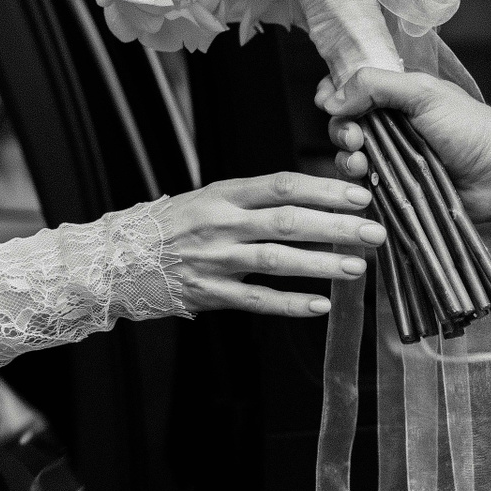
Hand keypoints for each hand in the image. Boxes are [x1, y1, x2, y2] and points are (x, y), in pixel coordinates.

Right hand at [156, 172, 386, 317]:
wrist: (117, 259)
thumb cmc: (174, 226)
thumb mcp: (210, 198)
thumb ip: (255, 199)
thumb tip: (317, 195)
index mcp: (223, 194)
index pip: (282, 185)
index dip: (324, 189)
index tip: (360, 195)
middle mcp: (220, 225)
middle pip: (287, 222)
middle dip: (336, 227)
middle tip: (374, 232)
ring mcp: (214, 261)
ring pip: (276, 261)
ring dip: (320, 264)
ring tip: (357, 267)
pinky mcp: (209, 294)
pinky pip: (256, 300)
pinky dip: (290, 304)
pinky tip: (320, 305)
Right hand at [315, 69, 490, 222]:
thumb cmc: (470, 128)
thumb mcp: (422, 93)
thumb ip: (376, 86)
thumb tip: (331, 98)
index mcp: (397, 97)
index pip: (352, 89)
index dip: (333, 94)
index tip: (327, 103)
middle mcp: (391, 127)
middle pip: (344, 125)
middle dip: (340, 130)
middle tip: (355, 139)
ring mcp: (393, 160)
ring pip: (349, 158)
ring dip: (346, 159)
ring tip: (361, 163)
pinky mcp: (396, 190)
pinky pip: (364, 188)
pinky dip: (358, 185)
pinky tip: (364, 185)